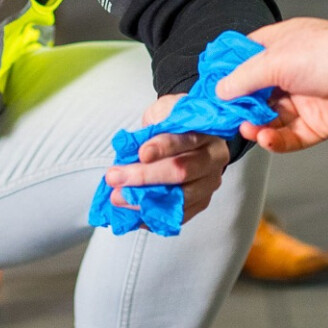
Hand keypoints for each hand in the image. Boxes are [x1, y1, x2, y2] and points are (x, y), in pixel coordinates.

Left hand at [104, 94, 229, 223]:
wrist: (190, 136)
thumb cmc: (173, 124)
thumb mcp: (164, 111)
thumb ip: (154, 122)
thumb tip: (132, 145)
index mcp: (206, 132)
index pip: (185, 140)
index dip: (162, 147)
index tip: (140, 153)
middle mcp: (212, 159)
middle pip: (181, 172)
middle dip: (144, 176)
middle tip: (114, 177)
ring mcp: (208, 183)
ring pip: (179, 198)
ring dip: (144, 200)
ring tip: (117, 197)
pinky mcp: (201, 202)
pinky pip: (178, 215)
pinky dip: (154, 217)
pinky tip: (132, 213)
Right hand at [215, 19, 327, 152]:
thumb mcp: (273, 60)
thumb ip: (243, 78)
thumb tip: (220, 91)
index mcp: (281, 46)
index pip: (246, 58)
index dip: (228, 73)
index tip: (210, 89)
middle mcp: (292, 72)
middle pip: (256, 93)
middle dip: (239, 107)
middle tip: (224, 118)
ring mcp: (305, 99)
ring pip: (271, 118)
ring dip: (257, 126)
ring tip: (247, 129)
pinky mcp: (318, 123)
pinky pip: (291, 137)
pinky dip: (277, 140)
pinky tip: (266, 139)